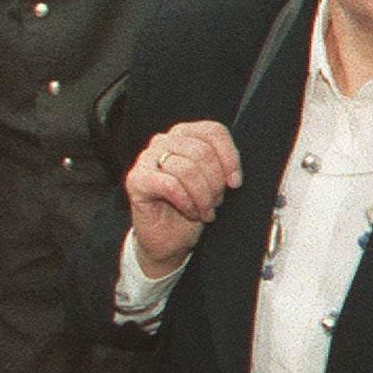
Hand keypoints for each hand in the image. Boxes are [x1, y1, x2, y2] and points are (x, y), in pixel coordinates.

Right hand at [127, 121, 240, 277]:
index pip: (213, 131)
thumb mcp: (215, 183)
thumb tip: (234, 172)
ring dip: (203, 196)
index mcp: (185, 134)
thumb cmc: (194, 208)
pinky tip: (192, 213)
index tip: (235, 184)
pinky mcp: (136, 180)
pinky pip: (170, 186)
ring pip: (187, 169)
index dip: (230, 158)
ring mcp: (146, 159)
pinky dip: (187, 203)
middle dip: (215, 183)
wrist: (169, 241)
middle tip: (216, 203)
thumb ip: (222, 166)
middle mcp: (163, 140)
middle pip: (202, 152)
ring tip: (205, 212)